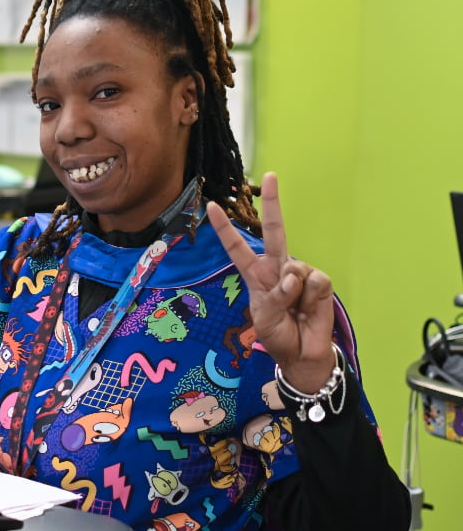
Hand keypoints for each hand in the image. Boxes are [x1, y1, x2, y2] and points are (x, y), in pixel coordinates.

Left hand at [206, 173, 334, 392]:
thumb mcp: (264, 318)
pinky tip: (308, 307)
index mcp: (255, 275)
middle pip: (274, 231)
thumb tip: (291, 276)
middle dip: (272, 203)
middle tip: (270, 176)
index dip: (225, 228)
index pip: (237, 248)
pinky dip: (309, 296)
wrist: (301, 353)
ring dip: (292, 292)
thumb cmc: (278, 335)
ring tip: (294, 309)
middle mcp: (276, 268)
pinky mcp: (319, 282)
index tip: (210, 206)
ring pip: (294, 268)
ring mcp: (299, 273)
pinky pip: (314, 281)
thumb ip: (274, 296)